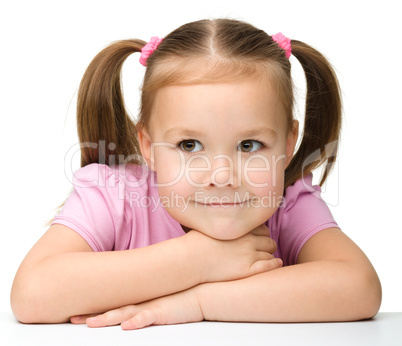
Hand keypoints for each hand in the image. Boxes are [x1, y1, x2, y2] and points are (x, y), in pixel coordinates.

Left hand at [70, 288, 202, 329]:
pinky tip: (126, 326)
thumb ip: (145, 308)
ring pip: (125, 313)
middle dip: (93, 316)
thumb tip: (130, 315)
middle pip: (113, 310)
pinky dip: (137, 321)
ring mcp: (151, 307)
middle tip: (73, 319)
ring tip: (90, 324)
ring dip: (108, 318)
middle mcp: (141, 304)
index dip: (95, 311)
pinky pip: (148, 317)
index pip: (113, 307)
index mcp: (139, 302)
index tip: (77, 315)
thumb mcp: (159, 304)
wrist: (200, 294)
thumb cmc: (180, 300)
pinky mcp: (163, 312)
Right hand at [185, 224, 281, 283]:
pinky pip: (269, 266)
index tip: (257, 237)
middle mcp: (247, 239)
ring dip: (269, 254)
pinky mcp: (248, 270)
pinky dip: (275, 264)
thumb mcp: (210, 225)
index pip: (261, 228)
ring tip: (265, 256)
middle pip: (268, 239)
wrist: (190, 259)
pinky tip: (277, 263)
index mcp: (239, 228)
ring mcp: (249, 255)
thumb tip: (224, 217)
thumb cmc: (196, 242)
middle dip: (267, 243)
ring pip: (270, 252)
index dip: (261, 233)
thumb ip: (222, 221)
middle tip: (263, 247)